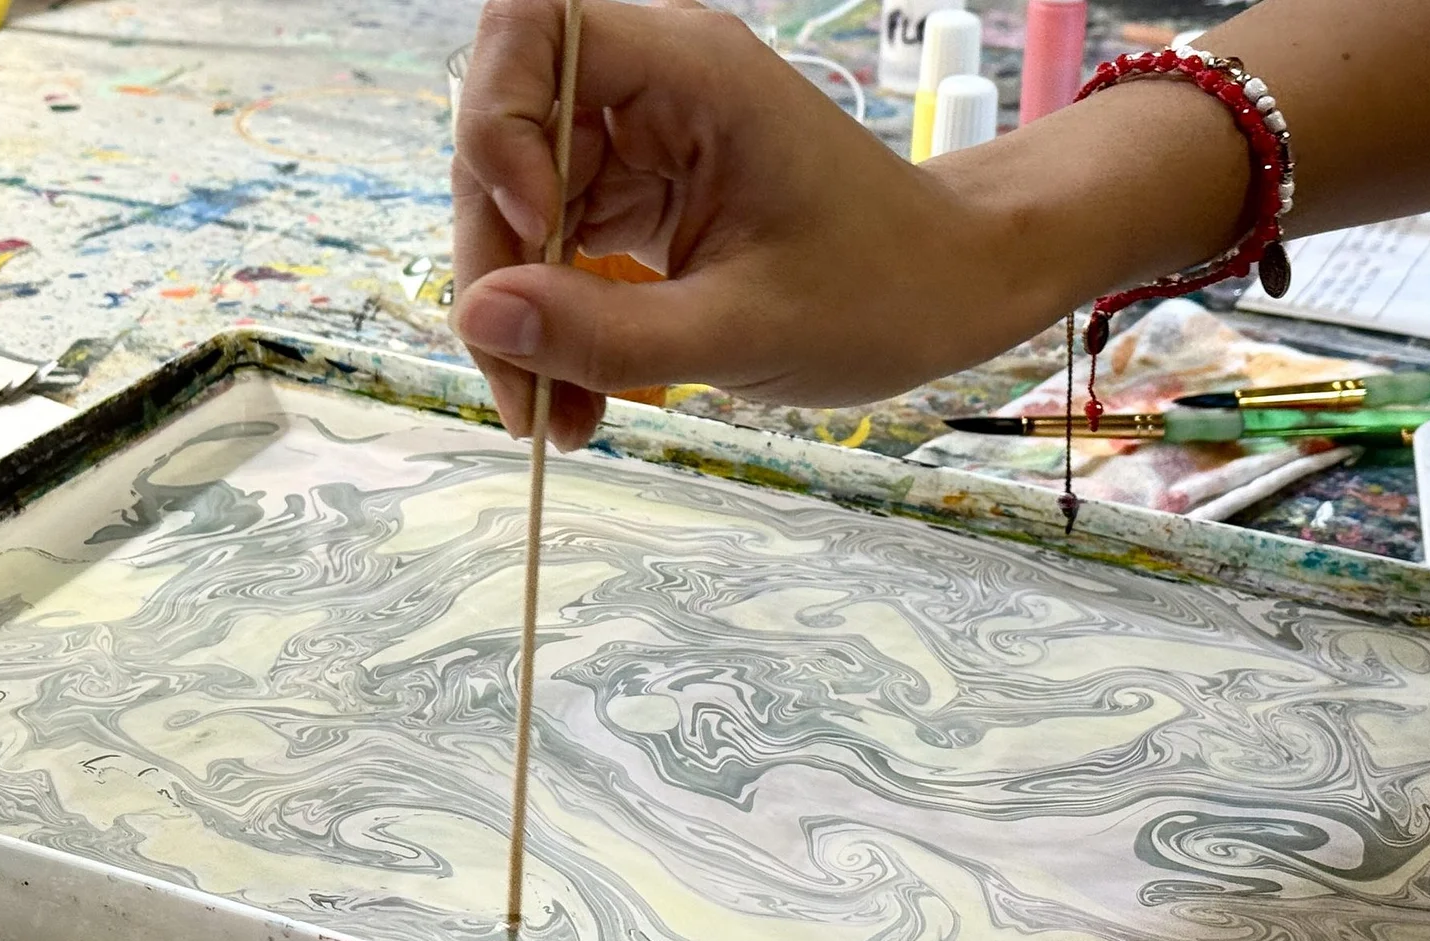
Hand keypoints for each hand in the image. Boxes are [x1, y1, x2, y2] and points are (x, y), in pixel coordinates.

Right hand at [448, 0, 1060, 450]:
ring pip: (518, 203)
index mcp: (689, 72)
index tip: (534, 223)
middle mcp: (654, 86)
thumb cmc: (883, 291)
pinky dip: (554, 319)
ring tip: (553, 414)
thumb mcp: (740, 331)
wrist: (952, 291)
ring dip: (518, 309)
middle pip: (504, 137)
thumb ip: (603, 331)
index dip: (498, 120)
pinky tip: (575, 396)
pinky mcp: (642, 189)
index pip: (530, 28)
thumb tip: (477, 316)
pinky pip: (558, 242)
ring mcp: (643, 137)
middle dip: (496, 260)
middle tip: (520, 381)